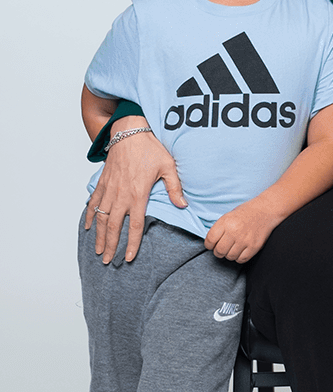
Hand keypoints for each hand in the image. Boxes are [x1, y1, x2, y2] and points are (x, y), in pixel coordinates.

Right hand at [84, 120, 184, 262]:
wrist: (129, 131)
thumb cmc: (150, 148)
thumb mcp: (168, 167)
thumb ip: (175, 188)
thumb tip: (184, 205)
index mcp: (138, 194)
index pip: (134, 226)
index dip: (131, 244)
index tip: (127, 258)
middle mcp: (121, 195)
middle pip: (114, 227)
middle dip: (111, 246)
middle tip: (108, 261)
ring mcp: (110, 189)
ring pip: (101, 218)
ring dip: (99, 236)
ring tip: (98, 250)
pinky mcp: (103, 182)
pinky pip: (94, 202)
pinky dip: (90, 215)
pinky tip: (89, 227)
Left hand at [205, 200, 277, 263]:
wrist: (266, 210)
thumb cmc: (247, 212)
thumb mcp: (229, 215)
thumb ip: (220, 228)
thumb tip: (212, 242)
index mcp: (226, 222)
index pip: (210, 240)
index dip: (209, 245)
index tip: (211, 245)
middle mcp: (234, 231)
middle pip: (219, 251)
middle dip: (218, 251)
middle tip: (221, 248)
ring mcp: (245, 240)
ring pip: (230, 256)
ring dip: (229, 254)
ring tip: (232, 248)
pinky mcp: (254, 247)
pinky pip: (241, 259)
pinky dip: (239, 257)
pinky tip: (240, 250)